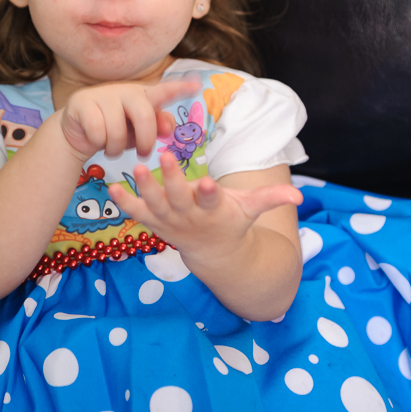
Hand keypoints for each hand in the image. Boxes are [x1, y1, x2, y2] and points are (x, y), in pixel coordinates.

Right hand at [60, 77, 200, 161]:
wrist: (78, 132)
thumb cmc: (116, 130)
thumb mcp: (139, 131)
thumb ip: (157, 127)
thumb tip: (169, 127)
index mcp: (143, 96)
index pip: (165, 90)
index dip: (180, 88)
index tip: (198, 85)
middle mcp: (125, 90)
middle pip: (145, 115)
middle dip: (146, 141)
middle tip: (144, 155)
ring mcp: (102, 94)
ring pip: (117, 130)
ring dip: (116, 148)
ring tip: (113, 148)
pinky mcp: (82, 102)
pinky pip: (97, 132)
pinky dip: (98, 143)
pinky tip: (95, 140)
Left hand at [108, 152, 302, 261]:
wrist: (214, 254)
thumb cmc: (232, 221)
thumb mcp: (252, 209)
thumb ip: (272, 199)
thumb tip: (300, 196)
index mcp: (214, 210)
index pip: (212, 201)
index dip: (210, 193)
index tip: (207, 182)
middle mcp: (190, 216)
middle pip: (179, 198)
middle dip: (171, 180)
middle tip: (162, 157)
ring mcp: (170, 221)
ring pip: (155, 205)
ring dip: (143, 188)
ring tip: (133, 169)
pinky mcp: (155, 223)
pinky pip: (137, 214)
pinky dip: (124, 203)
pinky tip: (111, 187)